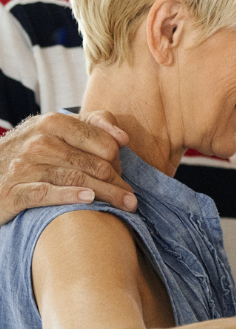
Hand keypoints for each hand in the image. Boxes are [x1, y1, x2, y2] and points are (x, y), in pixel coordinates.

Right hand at [0, 111, 135, 225]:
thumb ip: (93, 124)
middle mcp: (38, 142)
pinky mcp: (12, 191)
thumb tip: (124, 138)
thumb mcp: (57, 129)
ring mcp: (24, 166)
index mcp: (53, 123)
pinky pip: (46, 194)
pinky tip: (90, 200)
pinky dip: (69, 197)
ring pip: (77, 180)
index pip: (103, 143)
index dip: (119, 161)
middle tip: (130, 198)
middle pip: (94, 164)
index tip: (123, 174)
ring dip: (107, 195)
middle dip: (117, 182)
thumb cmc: (32, 151)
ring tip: (126, 205)